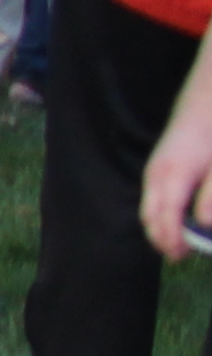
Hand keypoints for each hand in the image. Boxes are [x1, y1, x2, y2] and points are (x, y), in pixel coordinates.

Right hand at [145, 101, 211, 263]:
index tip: (184, 256)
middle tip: (181, 256)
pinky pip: (153, 198)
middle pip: (150, 217)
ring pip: (149, 209)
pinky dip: (161, 215)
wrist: (207, 98)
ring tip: (179, 243)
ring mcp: (154, 170)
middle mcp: (156, 175)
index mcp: (172, 176)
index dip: (172, 241)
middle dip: (163, 239)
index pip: (164, 219)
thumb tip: (204, 225)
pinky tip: (177, 218)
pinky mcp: (159, 167)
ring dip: (161, 228)